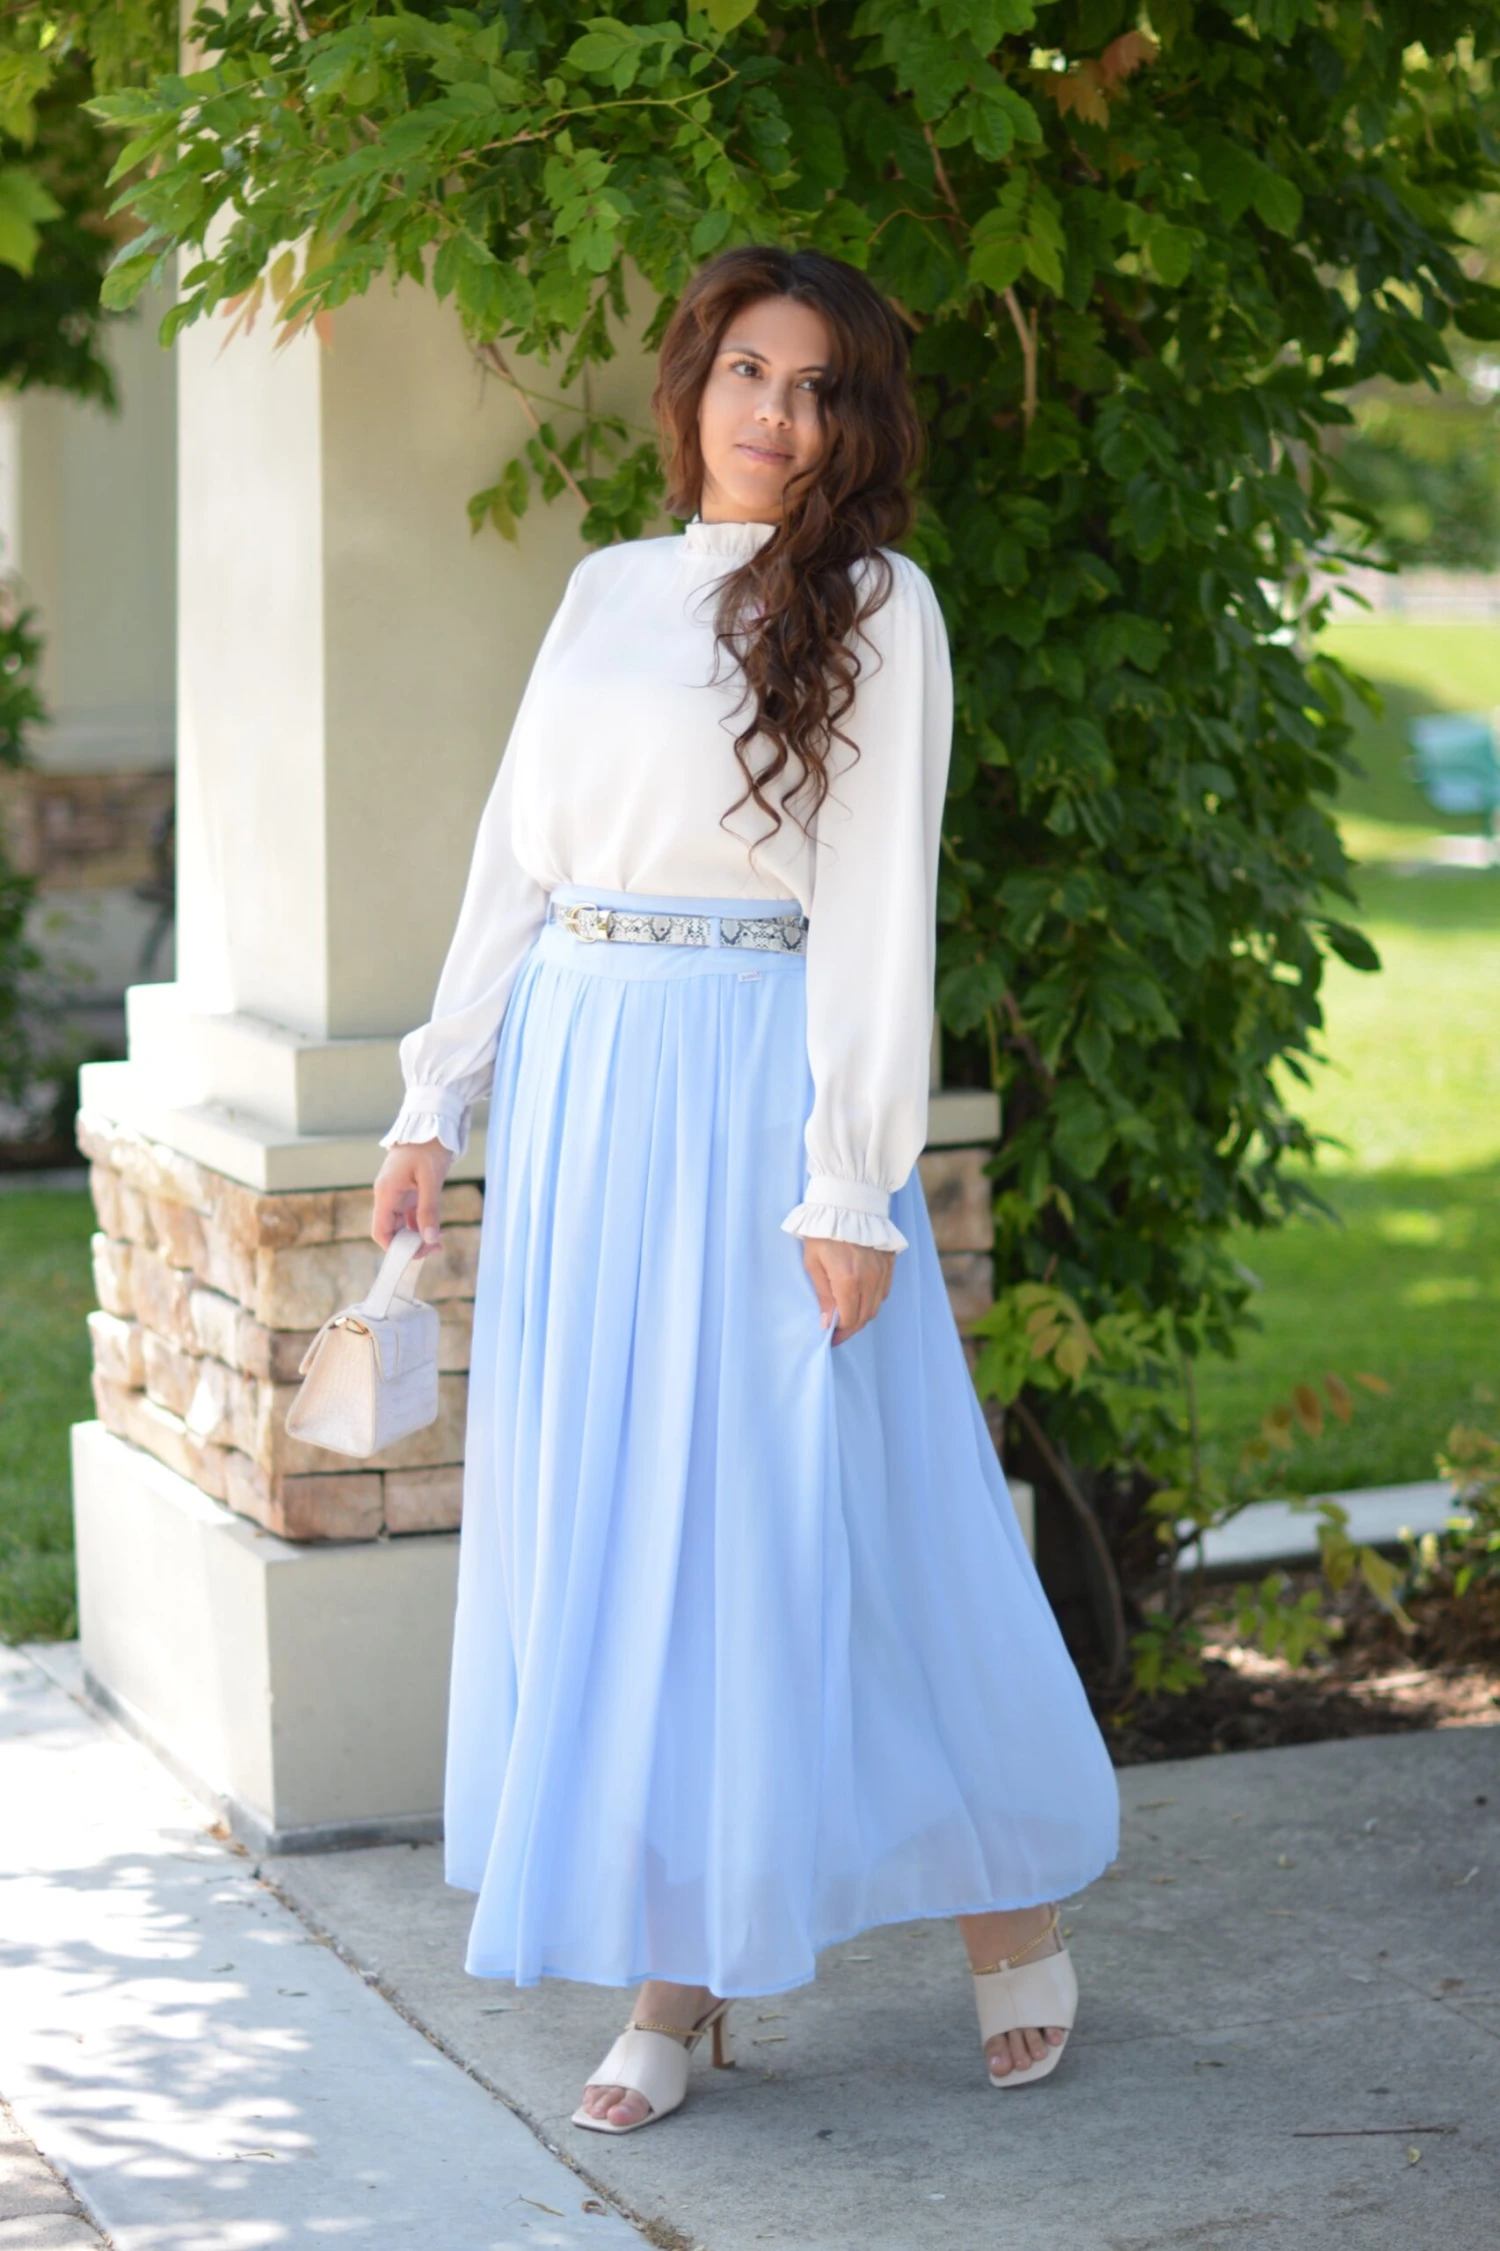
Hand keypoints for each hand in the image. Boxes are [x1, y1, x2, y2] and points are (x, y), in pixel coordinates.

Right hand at [372, 1138, 454, 1257]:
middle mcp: (388, 1196)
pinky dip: (422, 1224)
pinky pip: (411, 1215)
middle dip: (410, 1244)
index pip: (380, 1232)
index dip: (395, 1248)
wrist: (432, 1125)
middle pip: (391, 1231)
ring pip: (402, 1225)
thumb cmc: (428, 1148)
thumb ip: (428, 1211)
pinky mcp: (409, 1191)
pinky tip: (436, 1230)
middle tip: (435, 1248)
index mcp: (386, 1193)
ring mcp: (398, 1194)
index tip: (417, 1254)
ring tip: (438, 1242)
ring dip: (418, 1236)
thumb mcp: (430, 1180)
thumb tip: (429, 1240)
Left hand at [801, 1236, 894, 1344]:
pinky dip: (873, 1300)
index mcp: (848, 1281)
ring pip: (876, 1306)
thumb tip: (827, 1324)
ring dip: (863, 1315)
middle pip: (865, 1316)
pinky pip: (884, 1291)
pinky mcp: (889, 1263)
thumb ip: (823, 1296)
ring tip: (848, 1315)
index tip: (830, 1337)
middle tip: (838, 1331)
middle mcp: (870, 1279)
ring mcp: (882, 1271)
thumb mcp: (813, 1264)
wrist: (845, 1204)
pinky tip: (861, 1297)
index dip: (840, 1333)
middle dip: (851, 1328)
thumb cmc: (822, 1233)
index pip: (849, 1319)